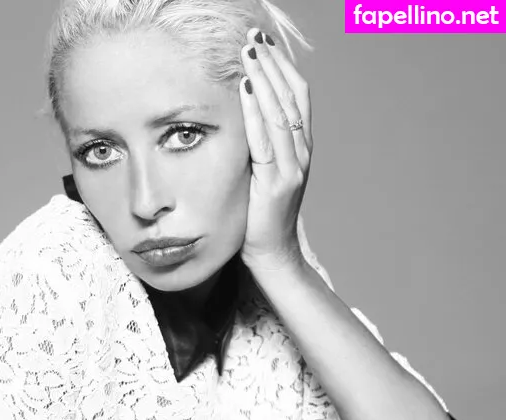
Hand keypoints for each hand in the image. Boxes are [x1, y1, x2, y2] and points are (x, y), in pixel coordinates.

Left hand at [238, 27, 311, 272]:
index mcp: (301, 149)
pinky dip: (257, 115)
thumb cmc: (261, 217)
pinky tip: (247, 92)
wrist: (272, 256)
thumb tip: (242, 115)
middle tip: (254, 38)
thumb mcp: (263, 174)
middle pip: (293, 98)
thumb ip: (261, 147)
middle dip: (273, 64)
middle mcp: (302, 155)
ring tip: (249, 54)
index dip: (283, 67)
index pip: (297, 97)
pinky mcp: (277, 185)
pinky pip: (267, 143)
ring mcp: (293, 170)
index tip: (265, 43)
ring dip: (266, 81)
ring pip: (282, 115)